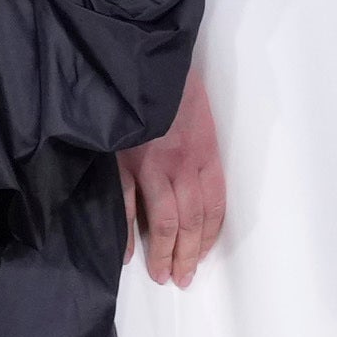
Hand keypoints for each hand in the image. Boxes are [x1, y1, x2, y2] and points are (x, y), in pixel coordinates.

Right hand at [120, 69, 224, 287]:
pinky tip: (127, 254)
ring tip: (161, 276)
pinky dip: (127, 233)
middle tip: (181, 279)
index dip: (208, 237)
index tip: (201, 256)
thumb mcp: (196, 111)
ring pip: (163, 221)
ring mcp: (151, 165)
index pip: (214, 205)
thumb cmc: (171, 81)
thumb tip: (189, 178)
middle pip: (190, 221)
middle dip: (187, 255)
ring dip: (163, 254)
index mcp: (204, 152)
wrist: (143, 56)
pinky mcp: (122, 160)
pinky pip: (125, 205)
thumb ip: (194, 145)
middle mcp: (183, 164)